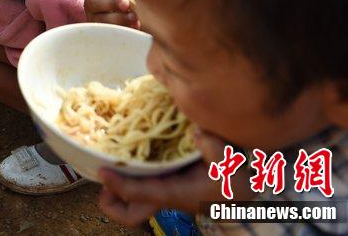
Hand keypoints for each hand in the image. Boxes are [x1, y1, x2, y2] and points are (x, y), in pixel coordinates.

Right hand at [84, 0, 138, 28]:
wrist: (123, 15)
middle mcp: (91, 6)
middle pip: (96, 4)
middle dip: (113, 4)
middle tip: (127, 4)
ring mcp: (95, 21)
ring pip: (103, 20)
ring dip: (119, 18)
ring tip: (133, 17)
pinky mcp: (103, 34)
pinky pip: (111, 32)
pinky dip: (124, 29)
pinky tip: (134, 25)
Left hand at [98, 129, 255, 225]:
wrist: (246, 192)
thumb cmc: (236, 178)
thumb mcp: (230, 162)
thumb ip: (215, 148)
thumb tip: (197, 132)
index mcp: (175, 194)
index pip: (140, 194)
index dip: (118, 185)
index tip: (101, 171)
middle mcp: (165, 197)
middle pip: (130, 213)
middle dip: (111, 202)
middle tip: (103, 176)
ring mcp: (164, 194)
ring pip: (132, 203)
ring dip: (117, 189)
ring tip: (110, 164)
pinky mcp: (166, 186)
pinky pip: (139, 188)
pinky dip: (129, 177)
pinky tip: (127, 155)